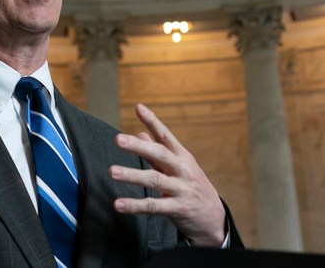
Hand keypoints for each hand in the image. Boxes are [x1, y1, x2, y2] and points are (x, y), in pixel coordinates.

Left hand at [109, 103, 224, 246]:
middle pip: (160, 154)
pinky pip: (153, 206)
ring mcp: (181, 189)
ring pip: (155, 179)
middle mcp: (182, 170)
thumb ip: (158, 152)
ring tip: (112, 171)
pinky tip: (118, 204)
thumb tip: (139, 133)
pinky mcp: (177, 208)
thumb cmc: (191, 186)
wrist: (213, 216)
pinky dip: (135, 205)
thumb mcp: (179, 166)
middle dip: (138, 146)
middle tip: (117, 139)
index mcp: (182, 156)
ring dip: (132, 175)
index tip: (138, 108)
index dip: (153, 121)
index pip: (166, 135)